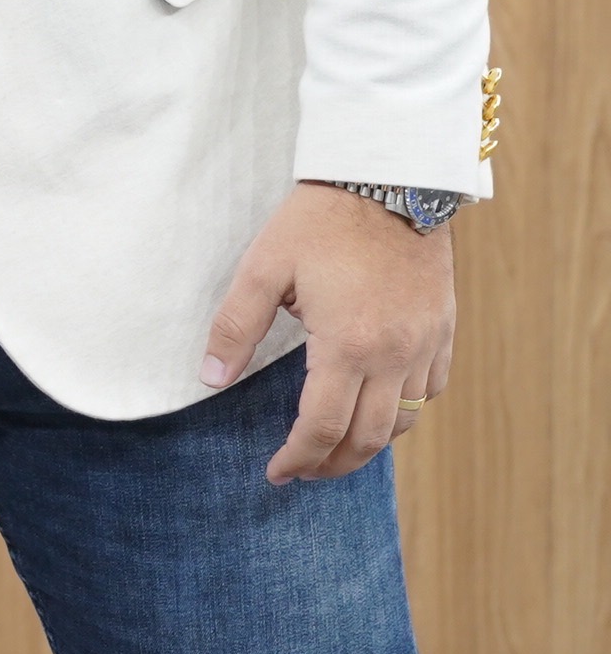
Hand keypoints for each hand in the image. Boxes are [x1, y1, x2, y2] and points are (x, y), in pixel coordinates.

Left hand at [203, 181, 455, 481]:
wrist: (388, 180)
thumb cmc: (318, 222)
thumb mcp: (263, 269)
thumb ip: (235, 327)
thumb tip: (209, 378)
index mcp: (348, 345)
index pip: (322, 427)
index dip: (297, 457)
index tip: (276, 473)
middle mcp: (395, 355)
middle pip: (368, 438)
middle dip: (333, 464)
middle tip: (303, 472)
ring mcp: (426, 344)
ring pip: (405, 420)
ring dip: (371, 444)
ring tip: (336, 448)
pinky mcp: (444, 329)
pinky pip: (432, 389)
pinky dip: (405, 410)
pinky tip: (378, 407)